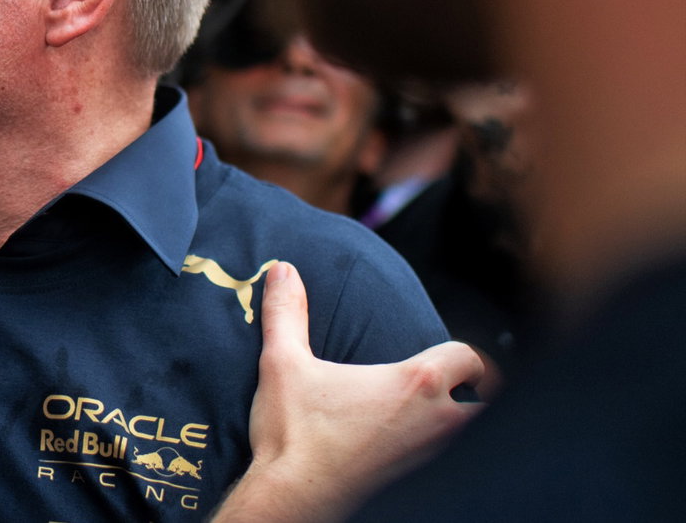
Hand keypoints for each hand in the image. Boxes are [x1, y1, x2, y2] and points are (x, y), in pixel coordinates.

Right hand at [212, 262, 485, 522]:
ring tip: (431, 408)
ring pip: (474, 428)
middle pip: (488, 396)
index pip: (471, 357)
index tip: (438, 352)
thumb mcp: (282, 364)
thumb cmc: (294, 436)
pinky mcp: (422, 481)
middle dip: (475, 386)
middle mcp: (437, 421)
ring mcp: (434, 456)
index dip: (459, 351)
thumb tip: (282, 269)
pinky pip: (453, 456)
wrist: (293, 501)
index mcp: (414, 385)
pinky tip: (412, 440)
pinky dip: (445, 444)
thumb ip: (286, 312)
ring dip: (462, 415)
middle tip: (447, 380)